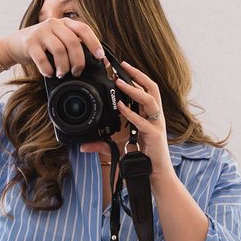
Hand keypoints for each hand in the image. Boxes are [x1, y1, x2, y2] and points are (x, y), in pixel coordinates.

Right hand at [2, 18, 103, 77]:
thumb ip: (73, 45)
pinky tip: (49, 73)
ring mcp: (41, 32)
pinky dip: (48, 70)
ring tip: (61, 74)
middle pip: (73, 42)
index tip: (100, 57)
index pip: (83, 29)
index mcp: (64, 23)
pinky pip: (43, 59)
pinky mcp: (30, 43)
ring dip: (63, 67)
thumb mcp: (59, 39)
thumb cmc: (42, 45)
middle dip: (78, 61)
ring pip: (60, 51)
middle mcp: (53, 24)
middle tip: (76, 72)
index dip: (94, 43)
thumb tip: (94, 60)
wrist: (15, 44)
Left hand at [80, 61, 173, 179]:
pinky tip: (120, 107)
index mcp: (149, 116)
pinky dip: (131, 113)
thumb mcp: (119, 149)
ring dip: (134, 89)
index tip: (121, 68)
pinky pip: (143, 121)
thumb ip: (102, 146)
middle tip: (123, 65)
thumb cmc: (142, 159)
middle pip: (152, 88)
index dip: (135, 78)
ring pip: (150, 100)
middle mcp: (155, 117)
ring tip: (119, 82)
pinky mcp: (155, 136)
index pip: (145, 90)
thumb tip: (83, 146)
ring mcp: (156, 125)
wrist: (154, 176)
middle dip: (138, 74)